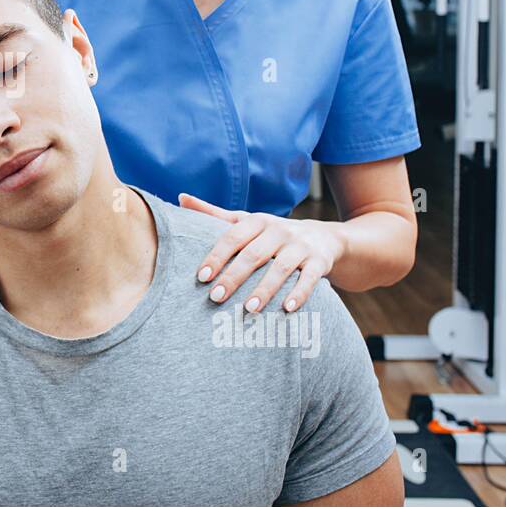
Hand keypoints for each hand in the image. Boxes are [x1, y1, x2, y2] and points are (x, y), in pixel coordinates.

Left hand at [178, 193, 343, 312]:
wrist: (324, 237)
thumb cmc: (272, 233)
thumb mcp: (246, 220)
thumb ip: (214, 214)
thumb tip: (181, 197)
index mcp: (257, 221)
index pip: (233, 237)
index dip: (217, 256)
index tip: (201, 277)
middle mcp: (279, 231)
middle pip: (254, 254)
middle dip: (234, 277)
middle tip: (216, 298)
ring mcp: (300, 246)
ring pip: (281, 268)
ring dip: (265, 289)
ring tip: (248, 309)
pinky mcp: (319, 262)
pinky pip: (309, 279)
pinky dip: (300, 294)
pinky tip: (287, 309)